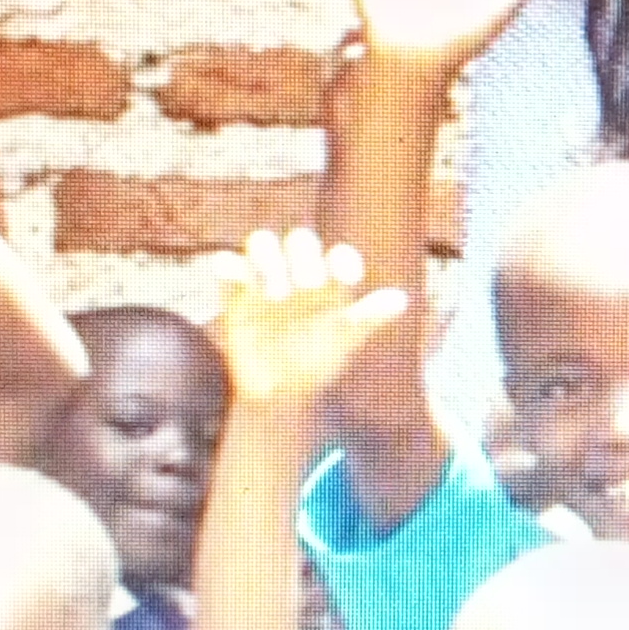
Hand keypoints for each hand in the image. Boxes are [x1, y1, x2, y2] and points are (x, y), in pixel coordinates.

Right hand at [209, 229, 411, 416]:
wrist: (279, 389)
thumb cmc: (317, 359)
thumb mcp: (345, 341)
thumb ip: (369, 317)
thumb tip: (401, 299)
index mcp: (329, 280)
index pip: (339, 256)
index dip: (344, 261)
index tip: (348, 282)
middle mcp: (298, 270)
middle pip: (300, 240)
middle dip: (305, 256)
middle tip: (309, 287)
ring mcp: (264, 277)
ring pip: (262, 242)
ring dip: (269, 260)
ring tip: (277, 297)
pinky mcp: (234, 290)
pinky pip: (226, 264)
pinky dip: (230, 266)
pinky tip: (241, 284)